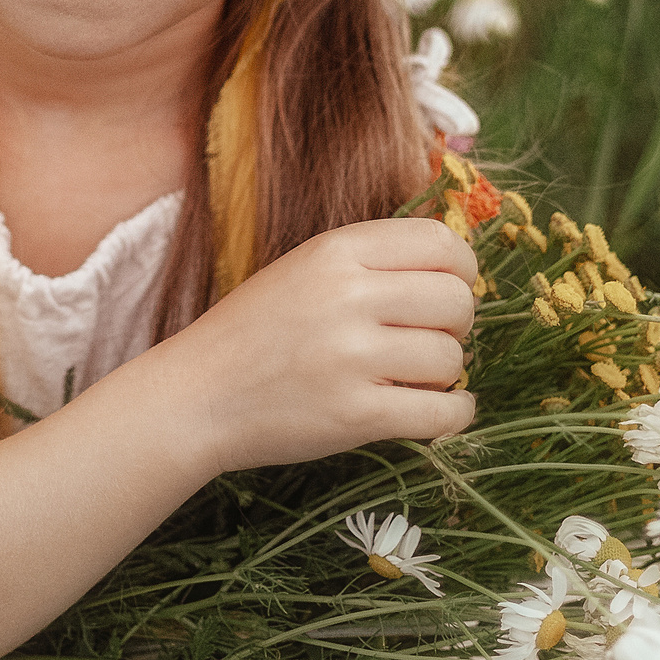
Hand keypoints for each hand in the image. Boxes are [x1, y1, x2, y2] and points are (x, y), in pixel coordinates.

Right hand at [148, 217, 479, 475]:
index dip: (462, 268)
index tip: (453, 288)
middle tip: (433, 336)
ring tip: (416, 375)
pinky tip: (444, 408)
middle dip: (456, 322)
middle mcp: (346, 297)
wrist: (196, 395)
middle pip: (456, 300)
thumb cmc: (255, 331)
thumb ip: (372, 262)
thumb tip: (457, 270)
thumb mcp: (305, 269)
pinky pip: (442, 414)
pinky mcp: (354, 416)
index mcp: (334, 251)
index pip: (441, 243)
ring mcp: (350, 358)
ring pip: (450, 358)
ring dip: (447, 371)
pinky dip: (455, 413)